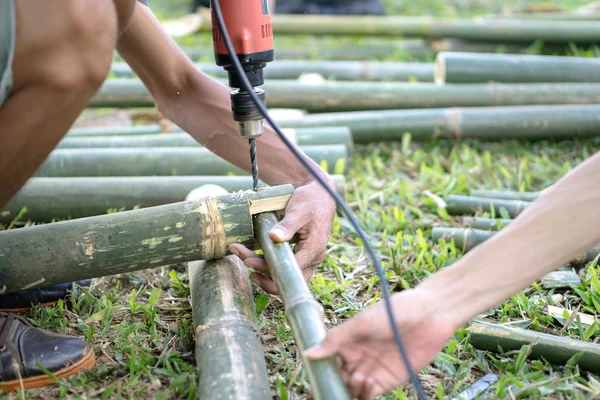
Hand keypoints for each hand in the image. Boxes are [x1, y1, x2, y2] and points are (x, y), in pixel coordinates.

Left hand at [229, 179, 335, 293]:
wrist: (320, 196)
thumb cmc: (311, 201)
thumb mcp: (298, 210)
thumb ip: (287, 225)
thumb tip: (274, 237)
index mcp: (313, 249)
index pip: (289, 269)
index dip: (267, 268)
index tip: (248, 260)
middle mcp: (311, 258)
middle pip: (287, 279)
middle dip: (262, 274)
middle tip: (243, 258)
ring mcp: (306, 259)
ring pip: (284, 276)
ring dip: (262, 270)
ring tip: (243, 256)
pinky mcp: (299, 256)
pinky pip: (284, 268)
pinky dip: (268, 264)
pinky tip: (253, 257)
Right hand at [304, 288, 457, 399]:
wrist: (430, 315)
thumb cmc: (394, 311)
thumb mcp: (361, 322)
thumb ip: (336, 339)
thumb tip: (309, 353)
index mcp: (349, 340)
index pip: (328, 359)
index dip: (321, 367)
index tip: (315, 372)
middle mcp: (359, 356)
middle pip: (338, 377)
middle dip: (334, 381)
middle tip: (334, 381)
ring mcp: (373, 368)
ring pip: (352, 388)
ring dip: (350, 387)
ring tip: (357, 377)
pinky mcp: (390, 379)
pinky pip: (371, 393)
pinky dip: (365, 392)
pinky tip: (367, 382)